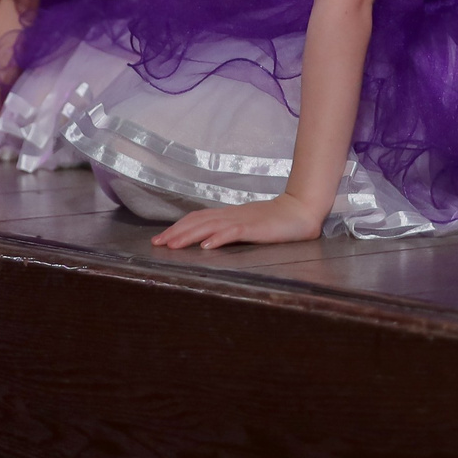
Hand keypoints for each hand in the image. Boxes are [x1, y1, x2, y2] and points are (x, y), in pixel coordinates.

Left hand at [153, 191, 325, 249]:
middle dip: (175, 232)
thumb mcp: (248, 225)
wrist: (301, 210)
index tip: (161, 239)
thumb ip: (230, 230)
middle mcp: (231, 215)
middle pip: (197, 221)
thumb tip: (208, 240)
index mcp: (229, 215)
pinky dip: (218, 238)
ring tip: (172, 245)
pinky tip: (207, 246)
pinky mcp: (255, 228)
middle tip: (156, 243)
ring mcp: (243, 221)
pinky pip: (233, 232)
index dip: (178, 227)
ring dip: (189, 236)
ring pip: (210, 226)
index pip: (197, 218)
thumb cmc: (276, 221)